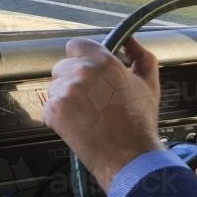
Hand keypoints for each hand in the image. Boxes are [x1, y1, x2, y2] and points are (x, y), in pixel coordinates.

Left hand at [43, 37, 162, 191]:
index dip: (81, 58)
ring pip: (55, 87)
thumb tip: (130, 41)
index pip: (76, 45)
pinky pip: (48, 107)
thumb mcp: (148, 84)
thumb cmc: (139, 123)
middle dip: (73, 79)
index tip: (85, 69)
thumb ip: (141, 56)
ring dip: (65, 98)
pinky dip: (58, 116)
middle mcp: (81, 72)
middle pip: (63, 66)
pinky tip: (77, 124)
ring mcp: (65, 91)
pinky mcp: (54, 110)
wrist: (129, 156)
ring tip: (86, 114)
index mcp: (103, 61)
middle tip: (90, 98)